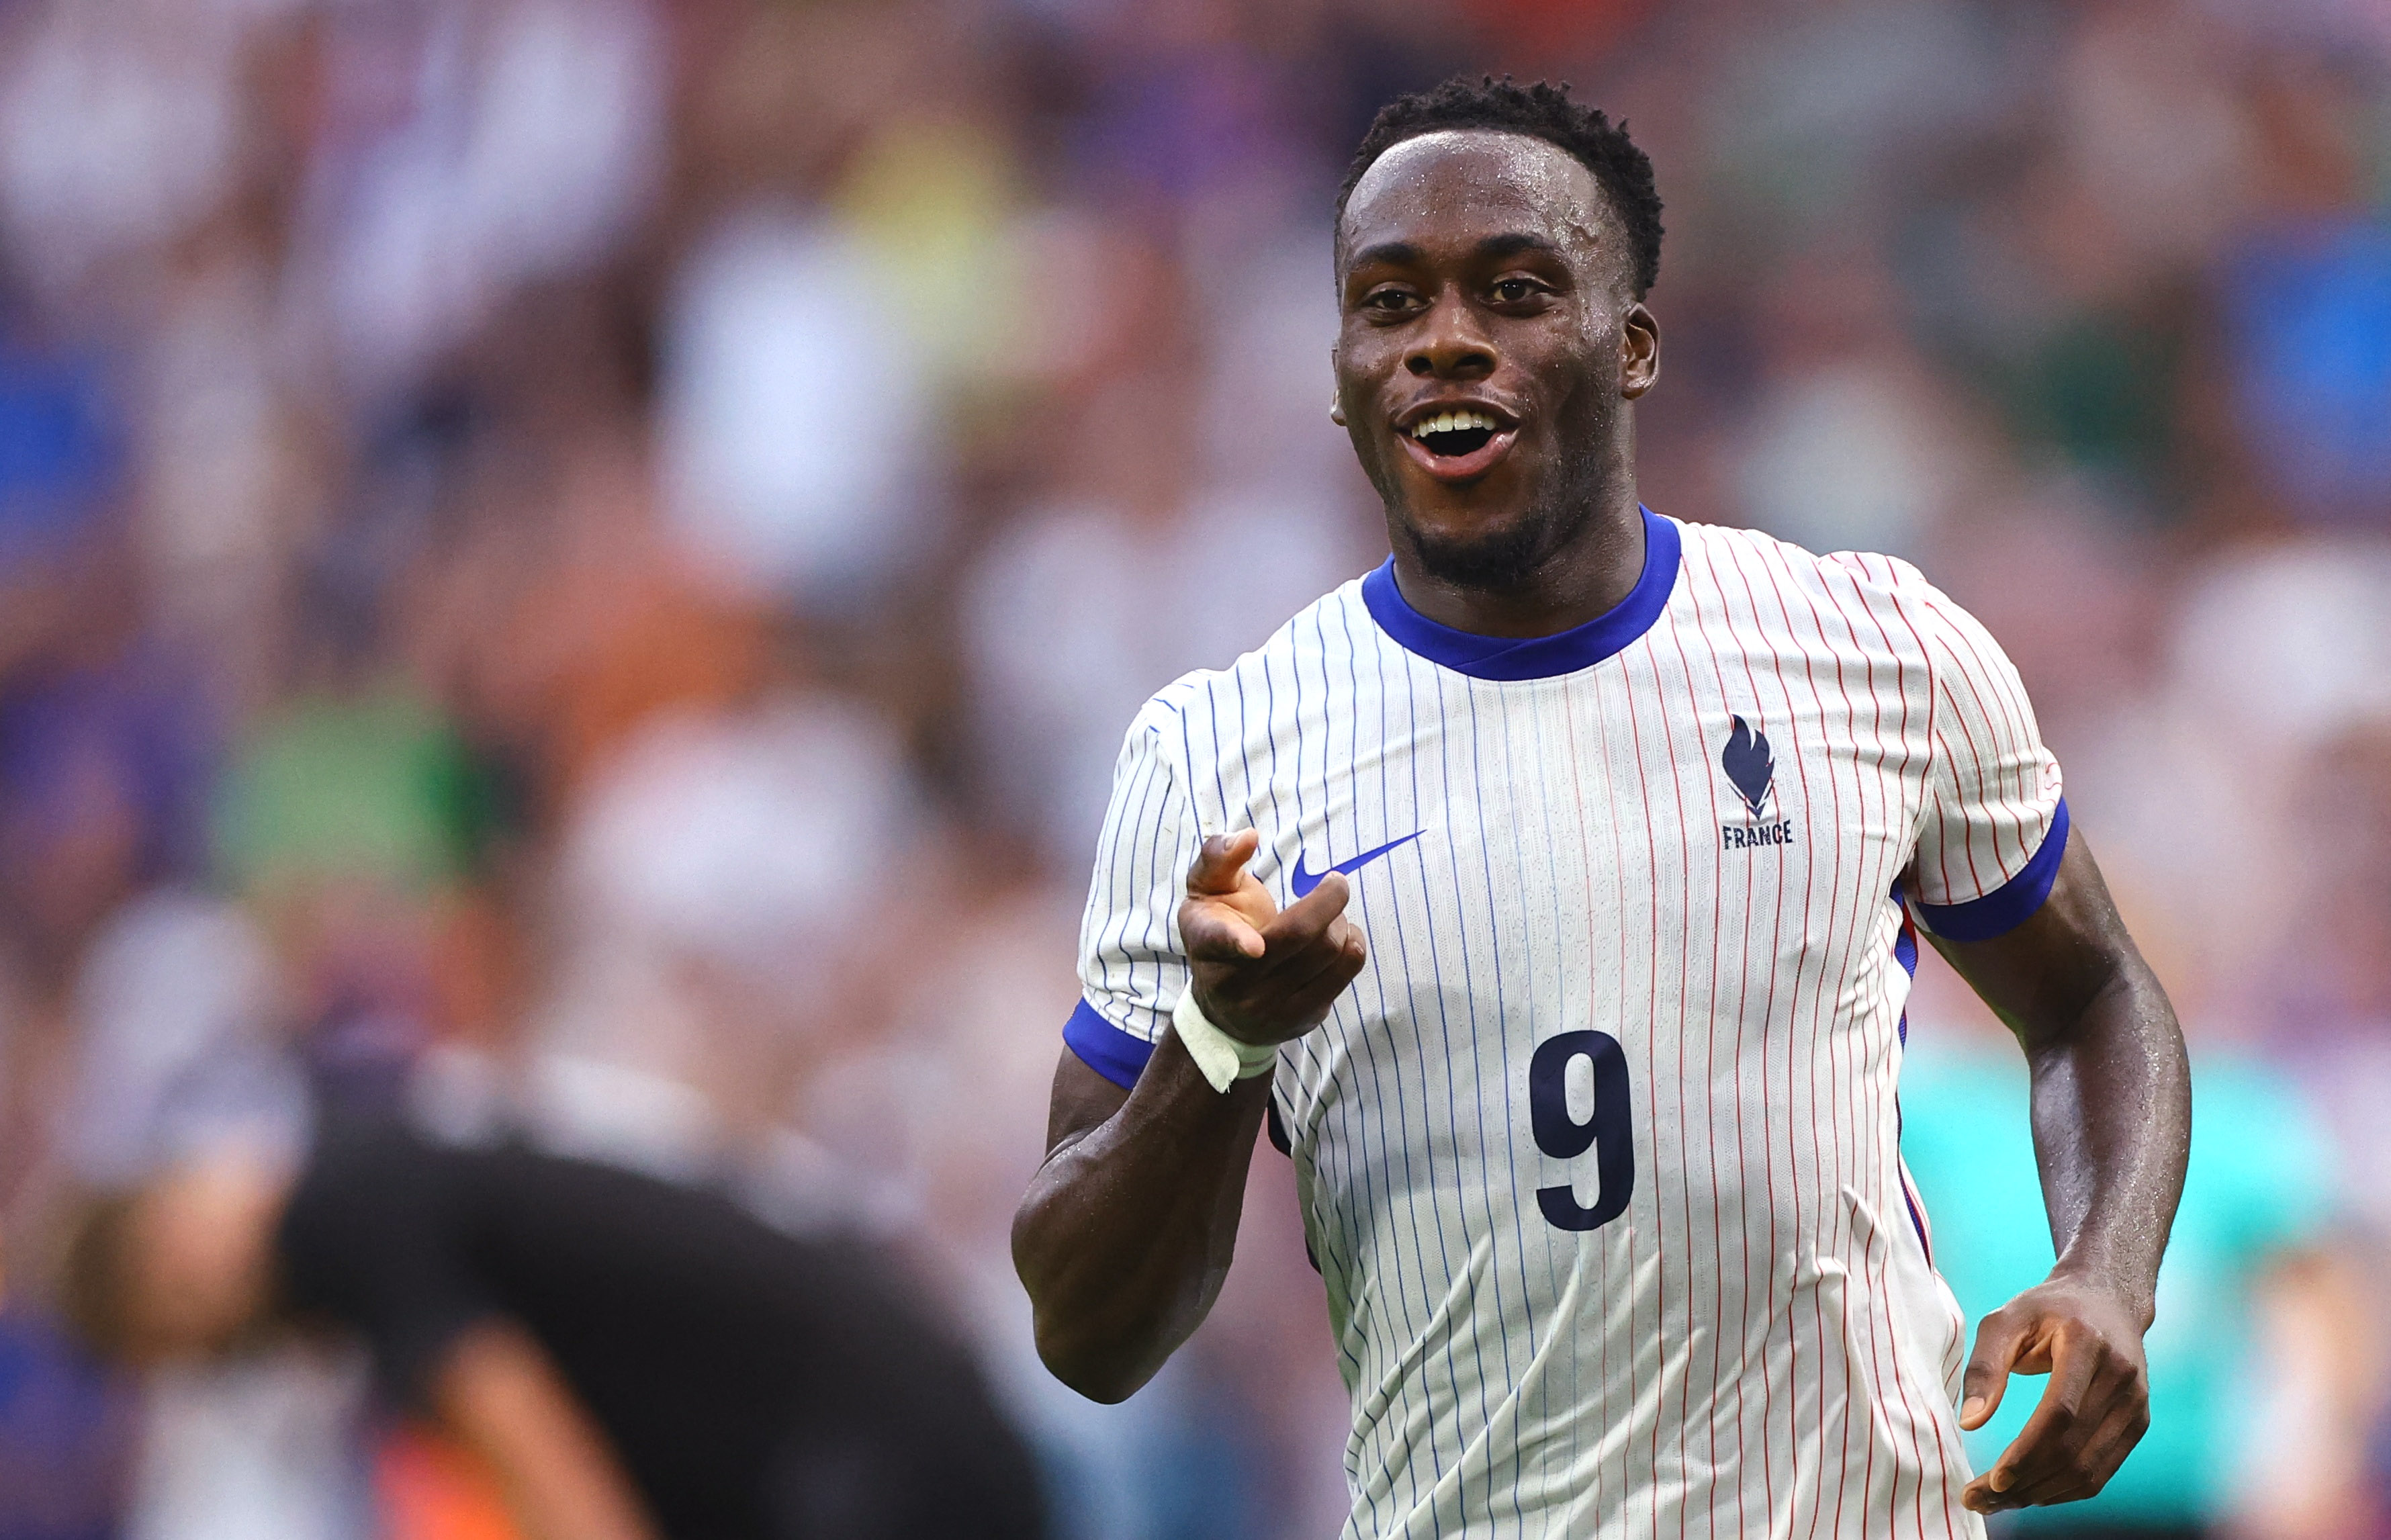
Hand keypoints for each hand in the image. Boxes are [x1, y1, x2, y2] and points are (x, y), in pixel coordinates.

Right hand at [1178, 830, 1366, 1046]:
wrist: (1223, 1012)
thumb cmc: (1218, 933)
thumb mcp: (1204, 893)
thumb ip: (1218, 858)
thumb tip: (1248, 836)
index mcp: (1207, 943)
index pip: (1221, 942)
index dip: (1237, 942)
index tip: (1255, 946)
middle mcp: (1236, 982)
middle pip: (1298, 935)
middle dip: (1329, 899)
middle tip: (1336, 882)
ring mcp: (1271, 1007)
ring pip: (1328, 952)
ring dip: (1340, 921)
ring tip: (1331, 914)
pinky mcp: (1303, 1018)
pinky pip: (1345, 973)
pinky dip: (1351, 944)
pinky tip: (1338, 937)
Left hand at [1958, 1273, 2151, 1512]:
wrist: (2105, 1299)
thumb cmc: (2046, 1309)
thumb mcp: (2005, 1320)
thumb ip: (1985, 1367)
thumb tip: (1970, 1423)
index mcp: (2087, 1345)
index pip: (2061, 1414)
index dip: (2027, 1452)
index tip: (1992, 1479)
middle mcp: (2121, 1377)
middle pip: (2073, 1449)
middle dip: (2025, 1483)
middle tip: (1979, 1499)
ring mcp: (2136, 1404)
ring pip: (2089, 1469)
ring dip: (2041, 1494)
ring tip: (1998, 1501)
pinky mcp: (2137, 1422)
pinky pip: (2102, 1470)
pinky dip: (2065, 1489)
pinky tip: (2031, 1491)